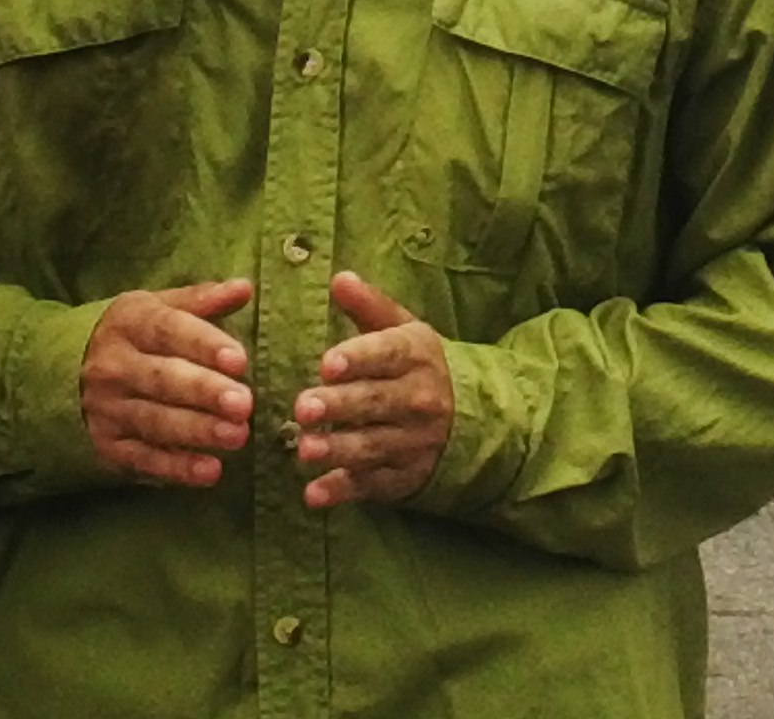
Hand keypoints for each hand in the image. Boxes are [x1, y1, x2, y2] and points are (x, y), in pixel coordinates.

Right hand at [80, 279, 254, 485]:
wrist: (62, 369)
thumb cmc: (133, 332)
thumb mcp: (159, 305)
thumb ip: (202, 300)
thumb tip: (244, 288)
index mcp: (130, 323)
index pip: (169, 331)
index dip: (205, 345)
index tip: (240, 360)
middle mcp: (114, 366)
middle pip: (163, 380)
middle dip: (205, 393)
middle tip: (245, 404)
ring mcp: (107, 409)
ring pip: (155, 421)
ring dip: (197, 431)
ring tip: (237, 436)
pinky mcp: (107, 445)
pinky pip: (143, 458)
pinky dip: (176, 467)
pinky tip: (210, 471)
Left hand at [292, 270, 453, 508]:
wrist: (472, 419)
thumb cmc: (420, 366)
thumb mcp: (404, 331)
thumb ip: (369, 308)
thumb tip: (339, 278)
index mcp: (417, 355)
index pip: (387, 354)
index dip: (358, 358)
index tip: (327, 363)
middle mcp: (419, 398)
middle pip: (375, 402)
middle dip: (339, 406)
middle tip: (302, 407)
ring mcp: (412, 441)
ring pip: (372, 445)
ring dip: (337, 450)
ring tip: (303, 450)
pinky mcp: (402, 476)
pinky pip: (371, 485)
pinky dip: (343, 491)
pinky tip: (314, 495)